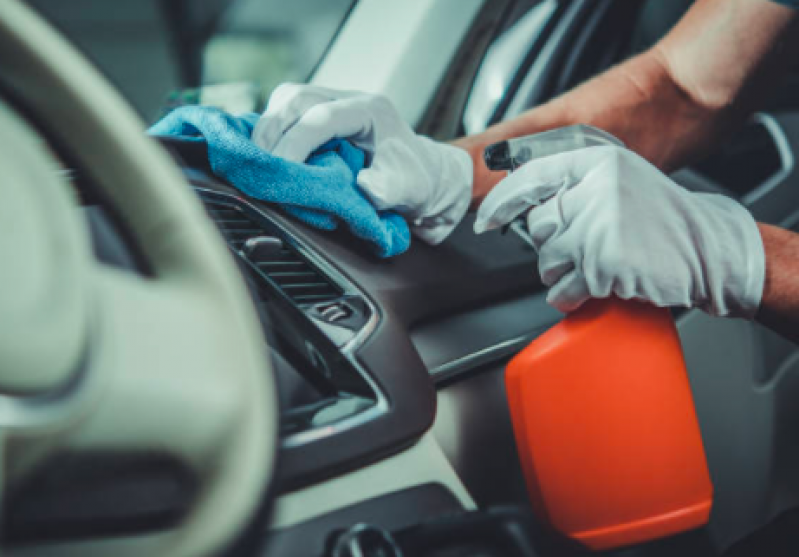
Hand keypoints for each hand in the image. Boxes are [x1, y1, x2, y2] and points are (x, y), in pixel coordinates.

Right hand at [253, 84, 472, 243]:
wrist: (422, 176)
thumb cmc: (415, 182)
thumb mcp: (410, 190)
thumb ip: (390, 190)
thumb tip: (366, 187)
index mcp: (371, 111)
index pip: (322, 117)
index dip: (295, 142)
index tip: (280, 170)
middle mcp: (349, 99)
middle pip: (297, 98)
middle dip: (272, 131)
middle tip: (260, 165)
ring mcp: (333, 103)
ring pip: (288, 99)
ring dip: (268, 128)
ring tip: (261, 160)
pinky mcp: (321, 115)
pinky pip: (287, 112)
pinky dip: (272, 131)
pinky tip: (267, 155)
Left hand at [475, 146, 764, 317]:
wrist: (710, 248)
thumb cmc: (662, 220)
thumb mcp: (619, 183)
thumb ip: (576, 187)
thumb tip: (523, 209)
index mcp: (599, 162)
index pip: (533, 176)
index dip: (503, 201)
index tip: (485, 218)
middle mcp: (597, 188)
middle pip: (538, 227)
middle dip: (552, 246)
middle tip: (584, 248)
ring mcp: (601, 226)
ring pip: (547, 261)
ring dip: (562, 274)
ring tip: (597, 267)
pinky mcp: (606, 263)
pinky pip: (563, 288)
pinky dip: (571, 295)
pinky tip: (596, 286)